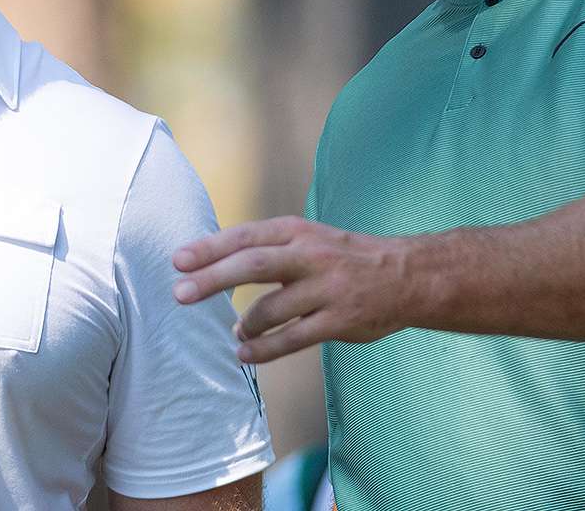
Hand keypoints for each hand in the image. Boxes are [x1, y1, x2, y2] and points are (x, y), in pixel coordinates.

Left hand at [172, 216, 419, 362]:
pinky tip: (245, 353)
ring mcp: (326, 289)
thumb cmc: (344, 258)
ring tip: (236, 332)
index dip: (210, 248)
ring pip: (271, 308)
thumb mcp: (308, 238)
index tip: (177, 261)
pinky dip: (264, 349)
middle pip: (253, 265)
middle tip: (180, 294)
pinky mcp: (339, 321)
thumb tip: (213, 269)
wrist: (406, 276)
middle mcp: (310, 256)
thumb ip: (267, 250)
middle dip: (212, 279)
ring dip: (245, 323)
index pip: (246, 237)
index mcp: (298, 232)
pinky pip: (293, 338)